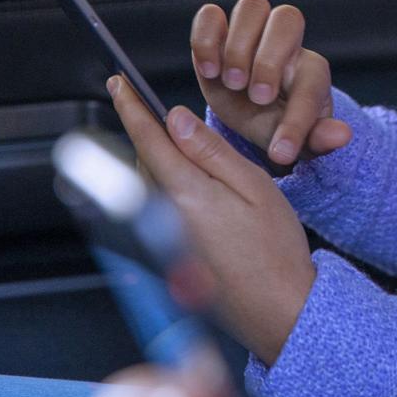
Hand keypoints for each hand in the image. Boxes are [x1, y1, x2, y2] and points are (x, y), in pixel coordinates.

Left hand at [107, 74, 317, 366]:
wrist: (277, 311)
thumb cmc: (275, 252)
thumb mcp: (255, 186)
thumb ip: (211, 152)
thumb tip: (176, 121)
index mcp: (186, 195)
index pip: (147, 140)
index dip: (131, 108)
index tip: (119, 85)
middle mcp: (163, 217)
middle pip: (142, 161)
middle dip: (145, 132)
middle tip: (151, 106)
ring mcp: (161, 239)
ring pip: (145, 183)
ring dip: (153, 159)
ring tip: (174, 144)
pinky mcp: (166, 255)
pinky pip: (152, 207)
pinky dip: (159, 186)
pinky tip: (184, 186)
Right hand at [193, 0, 351, 167]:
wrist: (247, 111)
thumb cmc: (277, 123)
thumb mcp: (296, 140)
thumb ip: (317, 138)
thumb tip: (342, 136)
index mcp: (310, 71)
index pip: (310, 84)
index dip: (297, 119)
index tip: (280, 152)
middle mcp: (285, 42)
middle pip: (287, 19)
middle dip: (269, 60)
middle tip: (256, 98)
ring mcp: (251, 31)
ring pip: (252, 6)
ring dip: (238, 46)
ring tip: (230, 82)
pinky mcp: (218, 31)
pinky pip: (211, 13)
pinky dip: (205, 37)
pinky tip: (209, 70)